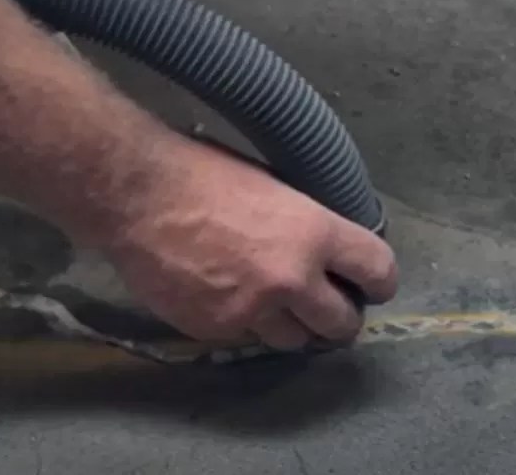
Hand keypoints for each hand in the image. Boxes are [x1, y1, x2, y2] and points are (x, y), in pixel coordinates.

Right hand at [104, 140, 397, 349]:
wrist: (137, 197)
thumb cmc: (200, 173)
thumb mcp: (270, 185)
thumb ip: (302, 223)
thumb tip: (319, 245)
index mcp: (313, 232)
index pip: (378, 271)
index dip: (378, 280)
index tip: (370, 284)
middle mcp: (292, 279)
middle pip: (341, 324)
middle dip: (337, 317)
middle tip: (324, 307)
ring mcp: (252, 310)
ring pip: (293, 340)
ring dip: (290, 326)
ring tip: (272, 305)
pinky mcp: (215, 329)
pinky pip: (243, 338)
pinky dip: (242, 324)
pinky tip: (224, 297)